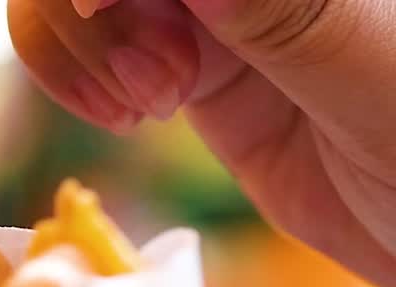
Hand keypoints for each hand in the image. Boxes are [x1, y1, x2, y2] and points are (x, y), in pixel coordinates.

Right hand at [8, 0, 395, 286]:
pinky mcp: (196, 65)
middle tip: (154, 89)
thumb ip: (289, 13)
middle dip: (94, 15)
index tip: (97, 7)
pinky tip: (126, 116)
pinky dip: (80, 76)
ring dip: (80, 48)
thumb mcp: (373, 78)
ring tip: (145, 109)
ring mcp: (217, 14)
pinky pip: (101, 48)